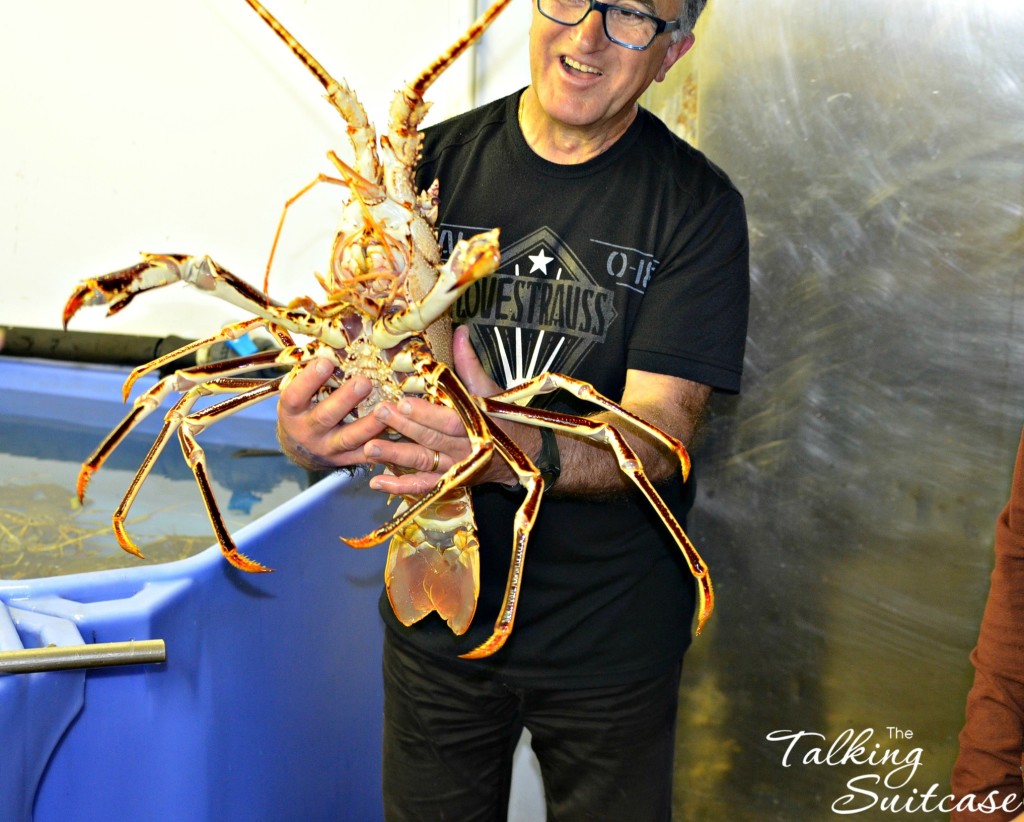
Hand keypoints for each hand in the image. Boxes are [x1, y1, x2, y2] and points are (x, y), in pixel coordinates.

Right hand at [277, 357, 388, 470]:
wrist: (300, 450)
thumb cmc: (302, 411)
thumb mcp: (298, 395)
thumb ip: (311, 377)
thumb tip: (334, 345)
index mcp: (291, 413)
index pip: (295, 396)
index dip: (308, 380)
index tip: (326, 362)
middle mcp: (307, 433)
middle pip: (325, 416)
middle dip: (346, 400)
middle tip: (364, 382)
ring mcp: (327, 449)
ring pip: (349, 438)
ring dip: (369, 424)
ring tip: (386, 408)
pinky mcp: (345, 460)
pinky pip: (365, 454)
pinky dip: (382, 444)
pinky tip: (397, 431)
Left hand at [365, 326, 532, 493]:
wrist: (523, 456)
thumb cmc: (503, 417)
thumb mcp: (490, 390)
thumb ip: (470, 364)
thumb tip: (460, 330)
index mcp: (476, 423)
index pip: (449, 419)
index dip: (426, 413)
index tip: (403, 401)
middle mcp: (464, 448)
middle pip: (431, 439)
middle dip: (403, 427)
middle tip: (378, 414)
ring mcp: (455, 467)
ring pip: (423, 462)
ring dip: (395, 456)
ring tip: (369, 448)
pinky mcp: (449, 481)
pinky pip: (424, 486)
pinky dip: (401, 487)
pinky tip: (377, 481)